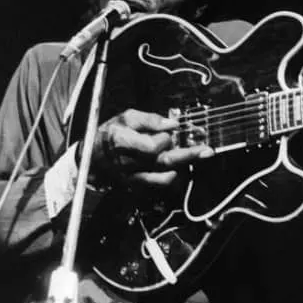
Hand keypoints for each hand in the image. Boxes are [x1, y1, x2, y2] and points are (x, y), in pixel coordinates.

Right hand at [83, 109, 213, 186]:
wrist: (94, 158)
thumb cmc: (111, 133)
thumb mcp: (126, 118)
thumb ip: (149, 119)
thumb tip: (172, 123)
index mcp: (123, 140)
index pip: (152, 145)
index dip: (166, 138)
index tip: (174, 129)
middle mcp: (129, 161)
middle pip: (164, 161)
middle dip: (189, 155)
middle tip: (207, 150)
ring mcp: (133, 176)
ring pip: (166, 174)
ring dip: (185, 165)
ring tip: (198, 155)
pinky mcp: (138, 185)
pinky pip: (161, 184)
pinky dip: (175, 175)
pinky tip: (182, 167)